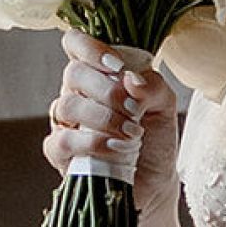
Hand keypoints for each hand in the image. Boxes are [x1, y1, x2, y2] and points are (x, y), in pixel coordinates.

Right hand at [43, 29, 180, 218]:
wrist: (154, 182)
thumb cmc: (155, 139)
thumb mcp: (165, 106)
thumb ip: (152, 86)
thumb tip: (131, 78)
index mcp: (97, 74)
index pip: (76, 44)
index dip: (91, 48)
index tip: (117, 66)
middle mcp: (76, 93)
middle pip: (73, 73)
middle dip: (107, 90)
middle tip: (135, 111)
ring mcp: (65, 123)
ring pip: (66, 105)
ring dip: (103, 118)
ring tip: (131, 134)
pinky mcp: (59, 153)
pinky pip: (61, 141)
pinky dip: (90, 144)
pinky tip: (114, 150)